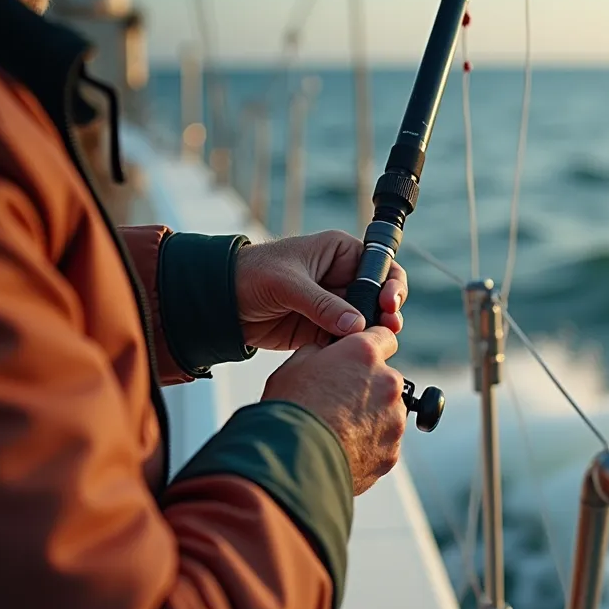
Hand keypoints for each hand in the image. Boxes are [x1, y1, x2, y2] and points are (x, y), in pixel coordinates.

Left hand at [235, 230, 408, 349]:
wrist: (219, 302)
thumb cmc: (250, 274)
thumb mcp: (288, 284)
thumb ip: (322, 305)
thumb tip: (356, 326)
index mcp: (340, 253)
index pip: (380, 266)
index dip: (390, 284)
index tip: (388, 303)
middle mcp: (342, 278)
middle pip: (379, 297)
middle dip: (386, 314)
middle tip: (388, 328)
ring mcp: (334, 305)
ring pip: (366, 322)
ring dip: (370, 334)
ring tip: (370, 345)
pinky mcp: (322, 329)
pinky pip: (346, 340)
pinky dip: (351, 349)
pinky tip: (350, 355)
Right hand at [261, 327, 405, 495]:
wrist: (293, 462)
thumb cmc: (290, 411)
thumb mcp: (294, 366)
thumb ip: (319, 352)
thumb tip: (325, 353)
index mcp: (364, 354)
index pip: (385, 336)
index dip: (372, 346)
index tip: (363, 358)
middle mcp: (387, 383)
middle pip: (386, 379)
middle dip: (369, 387)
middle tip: (339, 402)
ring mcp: (394, 419)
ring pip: (387, 413)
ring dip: (370, 418)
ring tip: (338, 430)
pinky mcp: (391, 451)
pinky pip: (383, 443)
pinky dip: (368, 445)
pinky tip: (342, 448)